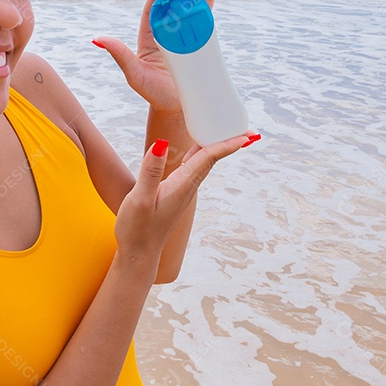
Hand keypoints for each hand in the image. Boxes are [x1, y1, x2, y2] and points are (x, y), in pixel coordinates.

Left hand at [93, 0, 215, 113]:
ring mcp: (185, 34)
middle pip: (174, 1)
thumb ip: (119, 54)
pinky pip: (205, 16)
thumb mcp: (133, 73)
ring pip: (190, 4)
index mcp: (150, 36)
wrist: (177, 109)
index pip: (154, 9)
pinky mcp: (200, 41)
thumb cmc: (153, 93)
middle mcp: (168, 31)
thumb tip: (98, 39)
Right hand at [113, 132, 250, 269]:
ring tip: (227, 134)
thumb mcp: (140, 199)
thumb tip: (162, 143)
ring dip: (216, 148)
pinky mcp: (175, 194)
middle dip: (229, 144)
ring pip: (203, 163)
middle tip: (248, 130)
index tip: (248, 134)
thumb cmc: (137, 230)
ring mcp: (182, 191)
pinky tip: (197, 149)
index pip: (209, 158)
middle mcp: (187, 188)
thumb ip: (151, 171)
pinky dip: (200, 155)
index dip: (227, 143)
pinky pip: (192, 168)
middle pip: (212, 159)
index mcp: (182, 186)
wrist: (138, 255)